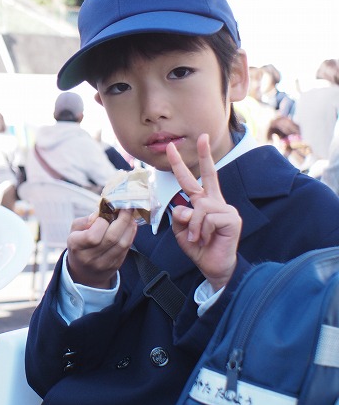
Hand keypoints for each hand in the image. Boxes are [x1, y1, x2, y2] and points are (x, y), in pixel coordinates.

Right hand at [66, 209, 137, 288]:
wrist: (84, 272)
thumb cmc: (79, 245)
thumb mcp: (75, 231)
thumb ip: (86, 220)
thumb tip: (102, 213)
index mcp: (76, 246)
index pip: (93, 235)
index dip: (102, 221)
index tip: (106, 212)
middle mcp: (90, 257)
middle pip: (111, 238)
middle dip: (122, 219)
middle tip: (126, 207)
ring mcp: (104, 264)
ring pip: (122, 243)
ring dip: (129, 227)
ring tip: (130, 216)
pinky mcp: (115, 266)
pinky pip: (126, 249)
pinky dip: (131, 235)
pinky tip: (131, 226)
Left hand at [166, 133, 240, 289]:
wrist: (215, 268)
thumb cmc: (199, 248)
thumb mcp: (183, 231)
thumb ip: (180, 217)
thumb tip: (184, 206)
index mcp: (203, 202)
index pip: (192, 180)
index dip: (181, 164)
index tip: (173, 147)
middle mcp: (215, 202)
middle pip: (209, 175)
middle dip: (205, 155)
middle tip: (203, 136)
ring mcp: (225, 209)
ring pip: (198, 207)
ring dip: (194, 226)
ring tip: (199, 238)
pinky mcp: (232, 218)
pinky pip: (207, 218)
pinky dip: (202, 231)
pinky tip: (207, 239)